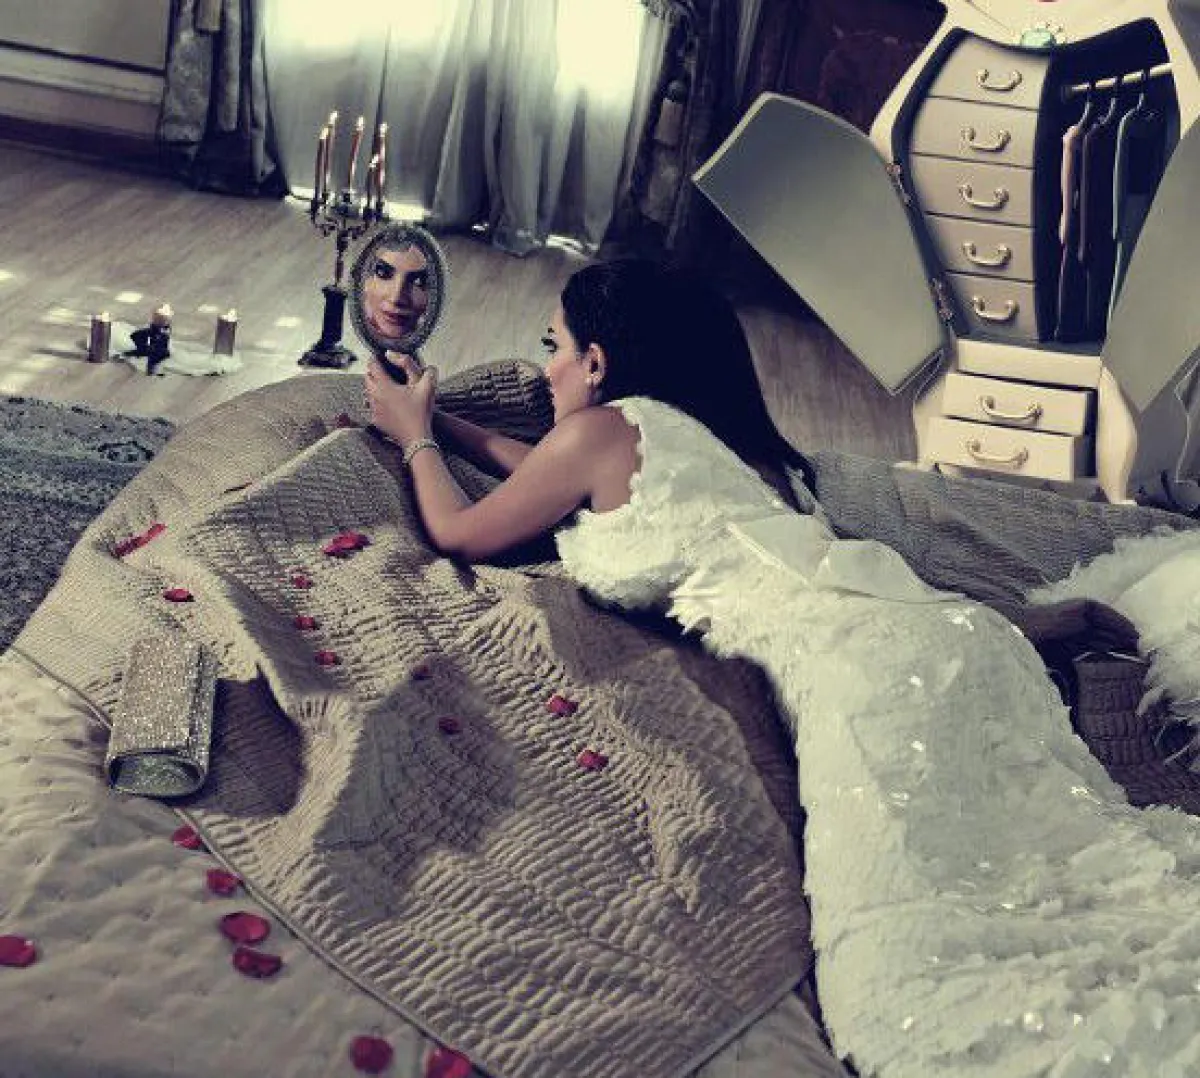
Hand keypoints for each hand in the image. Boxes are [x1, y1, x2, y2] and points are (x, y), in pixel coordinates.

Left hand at [364, 352, 437, 445]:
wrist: (416, 438)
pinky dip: (377, 402)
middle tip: (380, 369)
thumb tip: (405, 358)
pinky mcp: (375, 420)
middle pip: (367, 378)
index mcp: (385, 386)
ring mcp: (373, 409)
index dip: (375, 358)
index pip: (373, 366)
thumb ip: (423, 369)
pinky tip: (387, 403)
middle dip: (372, 372)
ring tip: (384, 385)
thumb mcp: (426, 387)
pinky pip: (372, 406)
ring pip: (368, 392)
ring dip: (374, 386)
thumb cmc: (421, 412)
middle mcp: (375, 396)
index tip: (377, 356)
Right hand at [1003, 597, 1139, 667]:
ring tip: (1144, 647)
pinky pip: (1106, 614)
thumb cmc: (1032, 654)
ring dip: (1127, 635)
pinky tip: (1133, 634)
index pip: (1102, 648)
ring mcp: (1079, 615)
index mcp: (1073, 642)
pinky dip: (1120, 623)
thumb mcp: (1059, 669)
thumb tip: (1071, 708)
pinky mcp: (1081, 606)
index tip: (1136, 668)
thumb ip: (1070, 679)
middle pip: (1110, 637)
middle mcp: (1078, 627)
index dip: (1119, 656)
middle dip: (1128, 646)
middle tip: (1147, 658)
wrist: (1019, 635)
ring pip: (1110, 626)